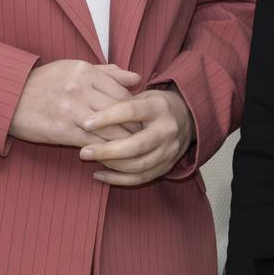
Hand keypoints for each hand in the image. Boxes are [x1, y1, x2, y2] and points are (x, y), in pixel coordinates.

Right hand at [9, 61, 140, 147]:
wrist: (9, 98)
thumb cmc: (44, 82)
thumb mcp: (74, 68)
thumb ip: (108, 73)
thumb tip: (137, 78)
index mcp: (86, 72)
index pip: (123, 93)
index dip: (136, 110)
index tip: (141, 120)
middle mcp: (80, 89)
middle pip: (121, 112)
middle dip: (135, 127)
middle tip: (143, 138)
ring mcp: (72, 110)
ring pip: (110, 129)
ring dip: (124, 142)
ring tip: (132, 149)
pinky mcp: (62, 130)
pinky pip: (93, 143)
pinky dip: (106, 151)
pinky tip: (112, 157)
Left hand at [80, 87, 194, 185]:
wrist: (189, 118)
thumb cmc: (155, 106)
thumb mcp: (143, 95)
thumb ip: (121, 99)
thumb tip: (90, 106)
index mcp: (159, 107)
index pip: (131, 111)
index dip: (107, 117)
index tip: (85, 123)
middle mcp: (167, 130)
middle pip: (136, 145)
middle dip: (107, 150)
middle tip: (84, 151)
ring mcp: (169, 150)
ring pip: (138, 165)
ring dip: (111, 165)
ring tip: (90, 159)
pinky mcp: (167, 166)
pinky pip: (141, 178)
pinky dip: (118, 179)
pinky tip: (99, 174)